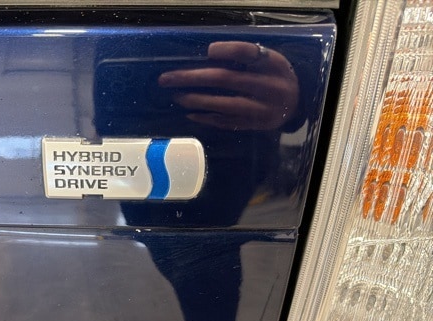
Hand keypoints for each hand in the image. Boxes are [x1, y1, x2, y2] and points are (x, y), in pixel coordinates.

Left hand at [158, 41, 299, 130]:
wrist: (298, 104)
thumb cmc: (274, 75)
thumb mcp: (268, 59)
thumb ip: (244, 56)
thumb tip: (207, 57)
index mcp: (272, 63)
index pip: (248, 52)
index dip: (228, 50)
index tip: (209, 51)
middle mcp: (268, 86)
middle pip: (225, 78)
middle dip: (192, 77)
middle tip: (168, 78)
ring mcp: (261, 108)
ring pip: (224, 104)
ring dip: (196, 100)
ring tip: (177, 96)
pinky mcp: (254, 125)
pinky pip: (227, 122)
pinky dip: (207, 117)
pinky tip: (190, 114)